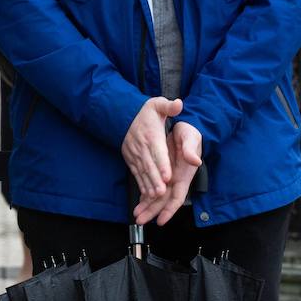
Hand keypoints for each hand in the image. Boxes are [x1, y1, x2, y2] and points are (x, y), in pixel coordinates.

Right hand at [122, 97, 184, 216]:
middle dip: (155, 180)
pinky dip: (141, 184)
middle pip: (150, 165)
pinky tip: (147, 195)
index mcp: (152, 135)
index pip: (158, 152)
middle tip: (161, 192)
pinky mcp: (130, 159)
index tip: (168, 176)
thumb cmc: (145, 112)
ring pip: (143, 172)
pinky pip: (136, 173)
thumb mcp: (157, 104)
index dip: (162, 165)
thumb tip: (178, 104)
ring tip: (155, 197)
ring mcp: (135, 154)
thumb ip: (168, 106)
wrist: (122, 115)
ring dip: (148, 185)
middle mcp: (142, 147)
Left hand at [136, 121, 202, 225]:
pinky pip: (153, 188)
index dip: (170, 210)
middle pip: (164, 201)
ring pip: (157, 197)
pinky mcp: (162, 173)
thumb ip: (191, 149)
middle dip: (153, 211)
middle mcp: (176, 179)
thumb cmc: (189, 133)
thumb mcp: (190, 137)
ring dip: (147, 206)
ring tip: (136, 215)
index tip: (161, 220)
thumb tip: (195, 160)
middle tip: (140, 220)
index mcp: (184, 175)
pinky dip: (146, 196)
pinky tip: (139, 202)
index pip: (177, 197)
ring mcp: (169, 177)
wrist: (184, 127)